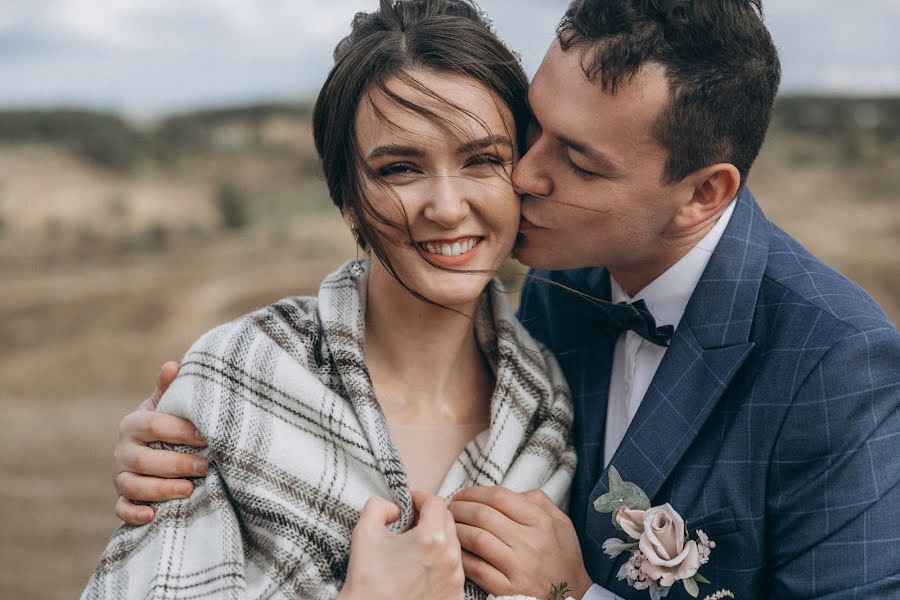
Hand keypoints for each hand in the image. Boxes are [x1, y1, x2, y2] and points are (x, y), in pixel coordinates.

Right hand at [112, 361, 208, 524]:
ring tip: (189, 489)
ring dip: (161, 489)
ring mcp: (120, 475)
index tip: (206, 437)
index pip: (153, 425)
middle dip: (176, 463)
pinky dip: (134, 513)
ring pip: (132, 486)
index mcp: (133, 424)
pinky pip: (121, 509)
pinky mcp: (122, 498)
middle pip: (144, 459)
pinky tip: (153, 515)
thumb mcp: (168, 405)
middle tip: (205, 466)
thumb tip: (174, 364)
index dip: (180, 431)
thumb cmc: (168, 424)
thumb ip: (170, 389)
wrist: (156, 448)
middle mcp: (122, 450)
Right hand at [339, 491, 464, 599]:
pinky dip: (441, 564)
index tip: (409, 503)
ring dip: (437, 540)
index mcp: (432, 539)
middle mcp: (450, 559)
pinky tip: (420, 570)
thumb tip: (395, 508)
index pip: (436, 502)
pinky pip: (454, 570)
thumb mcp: (364, 532)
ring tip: (414, 549)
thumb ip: (379, 506)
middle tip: (410, 523)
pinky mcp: (455, 597)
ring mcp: (455, 580)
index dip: (420, 497)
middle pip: (448, 521)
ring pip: (453, 546)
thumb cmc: (367, 581)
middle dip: (430, 517)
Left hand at [450, 486, 592, 598]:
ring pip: (476, 538)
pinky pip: (475, 568)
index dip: (474, 492)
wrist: (572, 597)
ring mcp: (518, 567)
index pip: (499, 497)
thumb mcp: (561, 523)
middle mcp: (530, 542)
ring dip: (456, 529)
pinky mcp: (507, 589)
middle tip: (450, 508)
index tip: (463, 494)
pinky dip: (462, 556)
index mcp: (542, 522)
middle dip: (459, 508)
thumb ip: (538, 501)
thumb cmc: (563, 557)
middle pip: (483, 515)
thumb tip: (511, 491)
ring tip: (450, 526)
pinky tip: (457, 550)